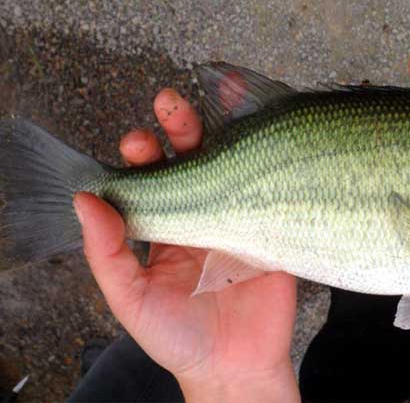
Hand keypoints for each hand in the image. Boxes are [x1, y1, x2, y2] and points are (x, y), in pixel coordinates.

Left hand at [73, 89, 299, 402]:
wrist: (237, 367)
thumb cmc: (179, 337)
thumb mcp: (131, 299)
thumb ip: (107, 253)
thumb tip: (84, 201)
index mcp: (167, 229)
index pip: (152, 180)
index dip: (143, 156)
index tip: (139, 141)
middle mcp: (203, 216)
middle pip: (192, 162)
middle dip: (180, 130)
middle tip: (170, 105)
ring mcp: (241, 218)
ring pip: (232, 165)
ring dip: (226, 131)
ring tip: (222, 95)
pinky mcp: (273, 227)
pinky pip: (272, 186)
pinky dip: (271, 156)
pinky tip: (267, 128)